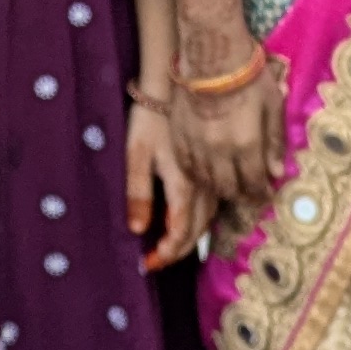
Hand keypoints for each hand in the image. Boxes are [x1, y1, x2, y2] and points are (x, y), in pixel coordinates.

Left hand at [126, 93, 205, 268]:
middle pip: (196, 230)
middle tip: (157, 261)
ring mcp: (212, 177)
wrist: (176, 86)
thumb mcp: (136, 155)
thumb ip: (138, 193)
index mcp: (183, 186)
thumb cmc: (150, 119)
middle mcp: (204, 187)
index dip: (166, 252)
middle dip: (177, 250)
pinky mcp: (214, 167)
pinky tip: (189, 222)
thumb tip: (138, 229)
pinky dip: (201, 221)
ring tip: (170, 248)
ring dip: (190, 238)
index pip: (179, 232)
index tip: (148, 264)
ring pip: (208, 219)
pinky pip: (213, 204)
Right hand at [170, 58, 287, 242]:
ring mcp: (195, 145)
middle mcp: (219, 151)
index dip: (261, 194)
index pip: (254, 183)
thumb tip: (276, 172)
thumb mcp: (273, 104)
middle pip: (229, 188)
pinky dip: (197, 176)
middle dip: (241, 196)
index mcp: (246, 144)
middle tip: (248, 194)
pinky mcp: (178, 136)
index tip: (266, 195)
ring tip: (229, 186)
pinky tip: (205, 174)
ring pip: (206, 181)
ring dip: (219, 188)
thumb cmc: (249, 75)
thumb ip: (275, 141)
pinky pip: (186, 166)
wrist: (211, 53)